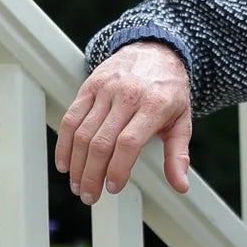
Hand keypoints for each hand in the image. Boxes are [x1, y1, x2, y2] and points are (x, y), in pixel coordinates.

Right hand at [55, 41, 192, 204]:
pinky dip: (64, 143)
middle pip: (102, 141)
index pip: (129, 142)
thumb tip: (181, 186)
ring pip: (83, 132)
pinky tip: (64, 164)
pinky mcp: (89, 86)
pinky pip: (71, 117)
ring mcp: (106, 89)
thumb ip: (178, 154)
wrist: (154, 50)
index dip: (117, 168)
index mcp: (154, 105)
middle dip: (92, 174)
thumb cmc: (169, 90)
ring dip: (77, 164)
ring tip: (79, 185)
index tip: (113, 188)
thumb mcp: (182, 120)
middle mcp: (128, 96)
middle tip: (91, 196)